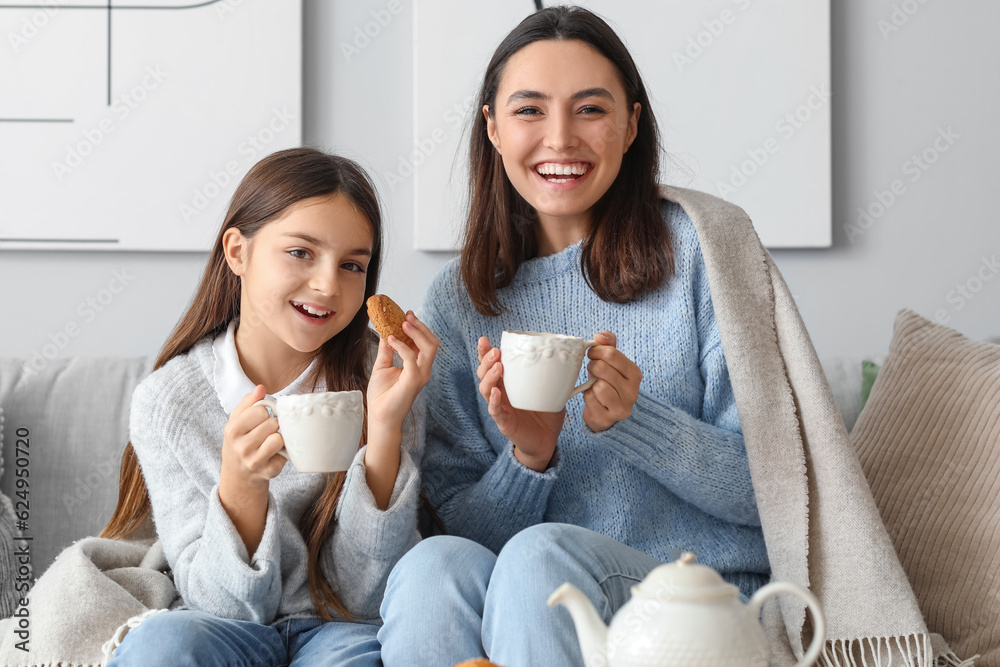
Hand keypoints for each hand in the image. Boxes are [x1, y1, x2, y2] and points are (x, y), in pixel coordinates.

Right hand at [220, 384, 286, 489]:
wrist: (238, 474)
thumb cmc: (240, 441)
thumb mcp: (236, 420)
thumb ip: (248, 402)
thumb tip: (261, 387)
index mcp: (232, 430)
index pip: (260, 410)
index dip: (263, 412)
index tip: (260, 419)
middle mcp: (241, 447)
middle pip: (272, 423)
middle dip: (272, 425)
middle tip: (265, 432)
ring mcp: (254, 461)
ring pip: (279, 438)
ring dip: (278, 437)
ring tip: (270, 441)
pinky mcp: (269, 471)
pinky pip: (285, 453)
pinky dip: (283, 450)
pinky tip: (274, 453)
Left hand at [367, 311, 438, 431]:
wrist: (380, 416)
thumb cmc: (382, 396)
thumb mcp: (382, 366)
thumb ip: (387, 350)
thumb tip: (385, 332)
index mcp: (418, 366)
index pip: (424, 342)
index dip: (417, 327)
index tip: (406, 314)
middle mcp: (423, 370)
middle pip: (432, 342)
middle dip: (420, 326)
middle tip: (407, 315)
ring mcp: (421, 375)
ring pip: (429, 347)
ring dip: (416, 332)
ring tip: (402, 323)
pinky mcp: (414, 380)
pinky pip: (412, 357)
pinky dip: (402, 346)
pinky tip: (390, 339)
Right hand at [476, 336, 564, 471]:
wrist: (546, 441)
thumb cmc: (547, 414)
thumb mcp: (551, 391)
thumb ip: (555, 376)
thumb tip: (568, 356)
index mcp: (509, 383)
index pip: (492, 364)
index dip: (485, 352)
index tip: (484, 339)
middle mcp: (500, 393)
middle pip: (484, 374)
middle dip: (486, 361)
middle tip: (495, 352)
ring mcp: (500, 407)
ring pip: (485, 389)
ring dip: (489, 377)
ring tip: (498, 367)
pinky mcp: (503, 422)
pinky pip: (494, 410)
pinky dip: (493, 401)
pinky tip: (495, 393)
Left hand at [582, 331, 641, 431]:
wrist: (606, 412)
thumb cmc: (607, 382)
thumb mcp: (611, 362)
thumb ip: (608, 344)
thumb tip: (599, 336)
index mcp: (635, 374)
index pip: (611, 353)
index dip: (596, 351)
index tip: (592, 354)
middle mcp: (632, 391)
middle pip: (602, 368)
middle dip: (592, 366)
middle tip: (593, 371)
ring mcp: (622, 407)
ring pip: (598, 385)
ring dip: (591, 384)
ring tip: (594, 385)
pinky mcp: (608, 418)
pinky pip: (591, 399)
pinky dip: (587, 396)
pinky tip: (593, 399)